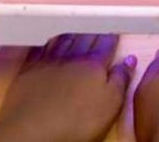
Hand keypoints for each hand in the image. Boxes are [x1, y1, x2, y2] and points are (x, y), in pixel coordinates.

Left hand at [0, 34, 133, 141]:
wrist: (34, 129)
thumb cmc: (76, 122)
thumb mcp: (110, 106)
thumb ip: (121, 80)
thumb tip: (129, 61)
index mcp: (94, 65)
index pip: (106, 46)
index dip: (112, 39)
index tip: (115, 34)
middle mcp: (72, 57)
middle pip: (85, 39)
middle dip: (94, 33)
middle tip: (99, 29)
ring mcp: (49, 62)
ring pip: (63, 40)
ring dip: (72, 34)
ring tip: (77, 31)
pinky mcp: (29, 71)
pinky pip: (41, 49)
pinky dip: (48, 43)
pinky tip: (49, 43)